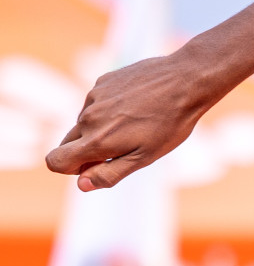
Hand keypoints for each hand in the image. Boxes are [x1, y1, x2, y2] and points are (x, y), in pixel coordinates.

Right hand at [44, 51, 210, 190]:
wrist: (187, 80)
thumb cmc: (171, 124)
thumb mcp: (145, 157)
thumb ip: (110, 173)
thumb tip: (81, 185)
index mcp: (96, 141)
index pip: (54, 162)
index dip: (70, 169)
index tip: (94, 165)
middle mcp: (88, 117)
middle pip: (67, 142)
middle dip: (87, 149)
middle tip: (123, 145)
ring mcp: (94, 96)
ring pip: (84, 121)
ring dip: (100, 127)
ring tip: (136, 122)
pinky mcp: (103, 81)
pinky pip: (96, 101)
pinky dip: (109, 107)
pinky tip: (137, 103)